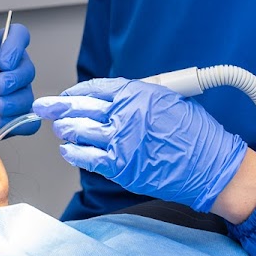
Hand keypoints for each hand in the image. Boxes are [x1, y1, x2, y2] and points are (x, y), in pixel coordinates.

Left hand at [0, 23, 37, 137]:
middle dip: (15, 80)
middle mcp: (10, 71)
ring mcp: (13, 95)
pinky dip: (16, 123)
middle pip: (27, 70)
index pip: (18, 35)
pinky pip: (27, 122)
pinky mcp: (11, 119)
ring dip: (14, 104)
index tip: (3, 62)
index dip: (16, 46)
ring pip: (28, 98)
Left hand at [33, 78, 246, 211]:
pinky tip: (67, 149)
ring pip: (80, 131)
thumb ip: (137, 99)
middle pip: (81, 108)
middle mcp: (125, 114)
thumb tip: (113, 101)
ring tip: (59, 128)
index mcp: (137, 94)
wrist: (212, 166)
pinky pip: (88, 158)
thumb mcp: (167, 100)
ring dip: (65, 129)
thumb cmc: (195, 133)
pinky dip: (74, 153)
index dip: (76, 93)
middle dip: (57, 107)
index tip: (65, 95)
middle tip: (43, 107)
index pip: (96, 89)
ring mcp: (121, 141)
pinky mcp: (121, 166)